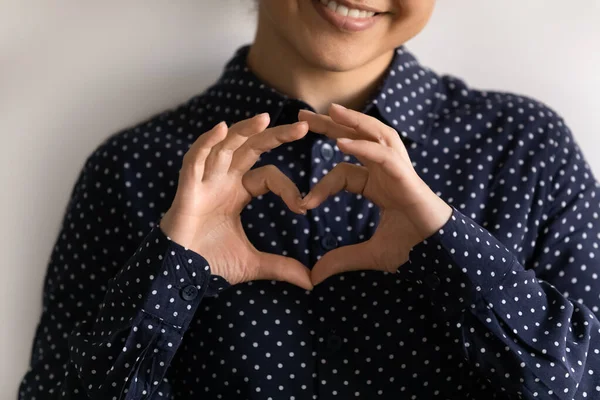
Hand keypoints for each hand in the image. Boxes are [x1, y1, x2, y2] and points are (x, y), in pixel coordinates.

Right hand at [160, 113, 312, 289]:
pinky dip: (206, 143)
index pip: (268, 176)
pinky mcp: (187, 188)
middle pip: (250, 149)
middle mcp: (222, 181)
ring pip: (224, 146)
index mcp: (238, 192)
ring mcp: (204, 181)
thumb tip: (312, 281)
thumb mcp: (252, 263)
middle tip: (304, 127)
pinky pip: (195, 159)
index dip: (288, 188)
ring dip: (243, 131)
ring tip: (265, 118)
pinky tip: (221, 128)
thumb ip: (281, 267)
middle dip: (275, 136)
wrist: (180, 275)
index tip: (303, 207)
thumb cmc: (210, 263)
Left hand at [298, 103, 452, 284]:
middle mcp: (387, 171)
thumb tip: (314, 276)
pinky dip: (364, 148)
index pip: (342, 173)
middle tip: (304, 113)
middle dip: (332, 124)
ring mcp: (399, 170)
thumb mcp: (370, 254)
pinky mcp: (408, 177)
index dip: (321, 186)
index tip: (303, 205)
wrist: (441, 254)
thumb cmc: (413, 248)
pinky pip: (384, 156)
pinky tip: (341, 143)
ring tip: (330, 110)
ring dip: (354, 121)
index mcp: (377, 184)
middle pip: (358, 138)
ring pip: (376, 135)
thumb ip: (341, 260)